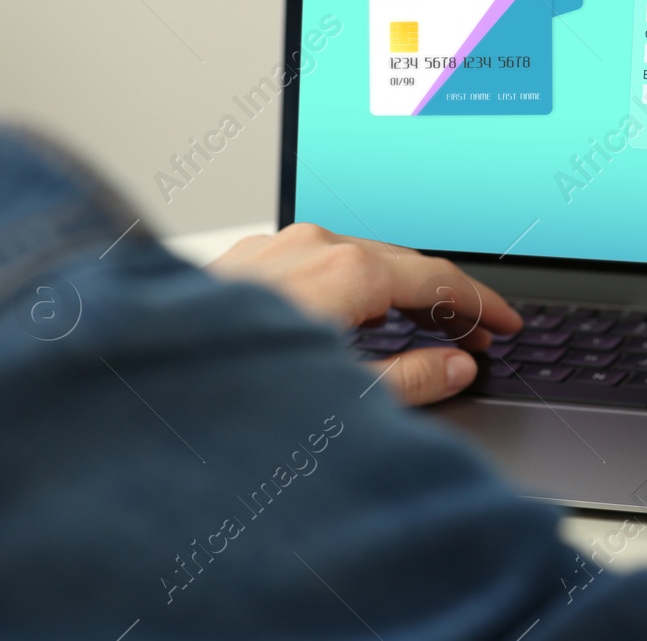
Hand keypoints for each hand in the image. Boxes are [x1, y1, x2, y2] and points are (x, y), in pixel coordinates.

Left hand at [206, 223, 520, 405]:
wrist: (139, 389)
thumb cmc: (230, 397)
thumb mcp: (342, 401)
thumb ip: (410, 380)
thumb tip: (456, 367)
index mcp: (346, 270)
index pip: (438, 278)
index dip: (483, 304)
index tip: (507, 324)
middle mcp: (310, 246)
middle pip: (402, 263)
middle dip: (446, 299)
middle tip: (478, 335)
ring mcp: (272, 248)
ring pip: (358, 259)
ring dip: (399, 292)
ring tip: (424, 328)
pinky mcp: (243, 262)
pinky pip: (317, 263)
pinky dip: (353, 287)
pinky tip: (356, 318)